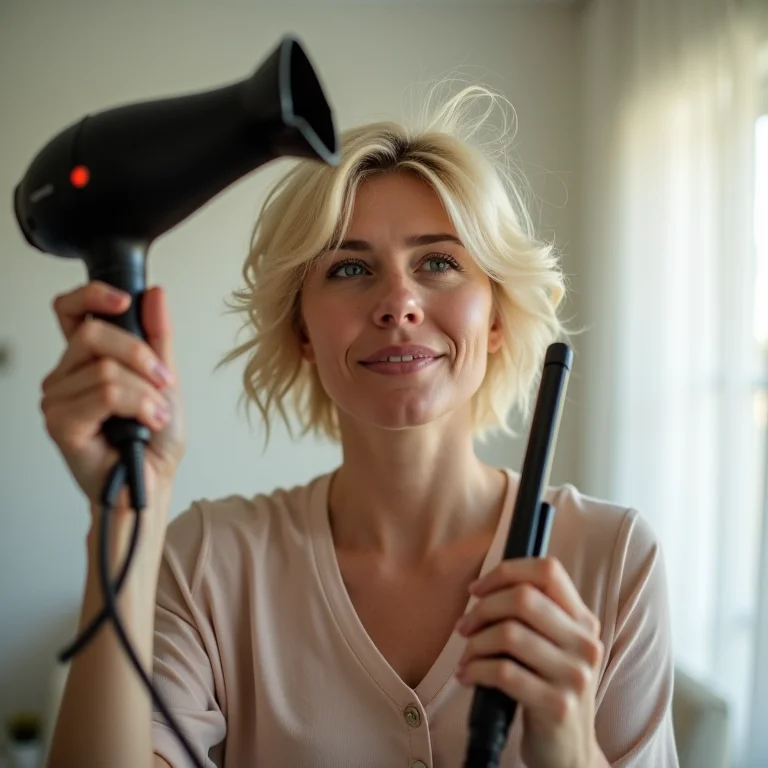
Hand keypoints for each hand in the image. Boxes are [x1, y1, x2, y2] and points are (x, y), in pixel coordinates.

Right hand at [40, 281, 185, 528]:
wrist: (153, 482)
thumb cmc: (154, 440)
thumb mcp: (165, 379)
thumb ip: (158, 338)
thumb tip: (155, 294)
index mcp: (87, 360)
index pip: (70, 311)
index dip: (90, 296)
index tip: (123, 300)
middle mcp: (66, 376)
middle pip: (93, 334)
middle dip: (140, 356)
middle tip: (163, 381)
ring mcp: (58, 399)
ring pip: (105, 369)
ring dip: (146, 393)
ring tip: (153, 415)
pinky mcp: (60, 423)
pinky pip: (106, 394)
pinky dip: (138, 406)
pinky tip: (144, 424)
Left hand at [454, 556, 604, 767]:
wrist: (570, 753)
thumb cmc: (548, 688)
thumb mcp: (554, 647)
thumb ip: (535, 614)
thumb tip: (485, 585)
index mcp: (583, 620)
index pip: (548, 571)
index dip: (506, 572)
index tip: (477, 589)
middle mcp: (584, 643)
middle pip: (522, 598)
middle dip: (482, 609)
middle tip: (464, 627)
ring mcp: (574, 675)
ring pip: (509, 633)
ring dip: (475, 643)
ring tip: (466, 656)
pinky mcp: (558, 706)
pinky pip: (503, 672)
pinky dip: (475, 669)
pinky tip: (467, 676)